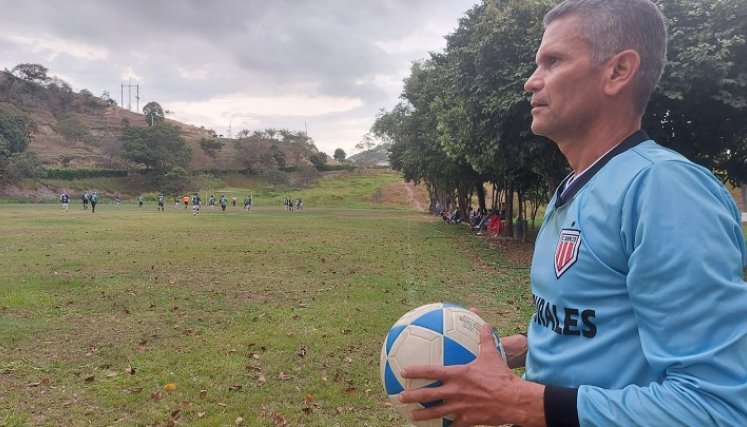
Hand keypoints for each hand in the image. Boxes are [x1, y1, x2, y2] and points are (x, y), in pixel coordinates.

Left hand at [399, 324, 544, 426]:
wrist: (513, 400)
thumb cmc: (501, 376)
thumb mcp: (492, 355)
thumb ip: (485, 339)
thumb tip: (486, 324)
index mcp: (458, 375)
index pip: (432, 371)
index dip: (416, 371)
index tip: (403, 371)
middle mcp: (455, 391)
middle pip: (428, 395)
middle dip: (412, 396)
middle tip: (400, 397)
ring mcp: (459, 407)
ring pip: (436, 413)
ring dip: (422, 415)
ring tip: (411, 416)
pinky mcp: (467, 420)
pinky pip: (453, 426)